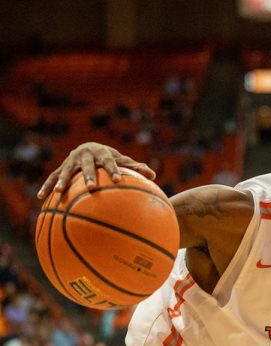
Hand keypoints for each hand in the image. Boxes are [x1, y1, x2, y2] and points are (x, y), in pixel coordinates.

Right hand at [37, 142, 155, 199]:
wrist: (91, 147)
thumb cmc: (111, 158)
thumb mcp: (122, 161)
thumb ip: (136, 168)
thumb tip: (154, 175)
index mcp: (101, 153)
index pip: (109, 162)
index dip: (113, 170)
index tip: (118, 181)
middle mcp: (84, 155)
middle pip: (86, 166)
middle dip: (88, 176)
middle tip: (91, 187)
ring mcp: (71, 161)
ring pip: (65, 171)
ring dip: (62, 182)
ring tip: (59, 193)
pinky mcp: (61, 168)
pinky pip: (52, 177)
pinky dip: (47, 186)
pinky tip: (41, 198)